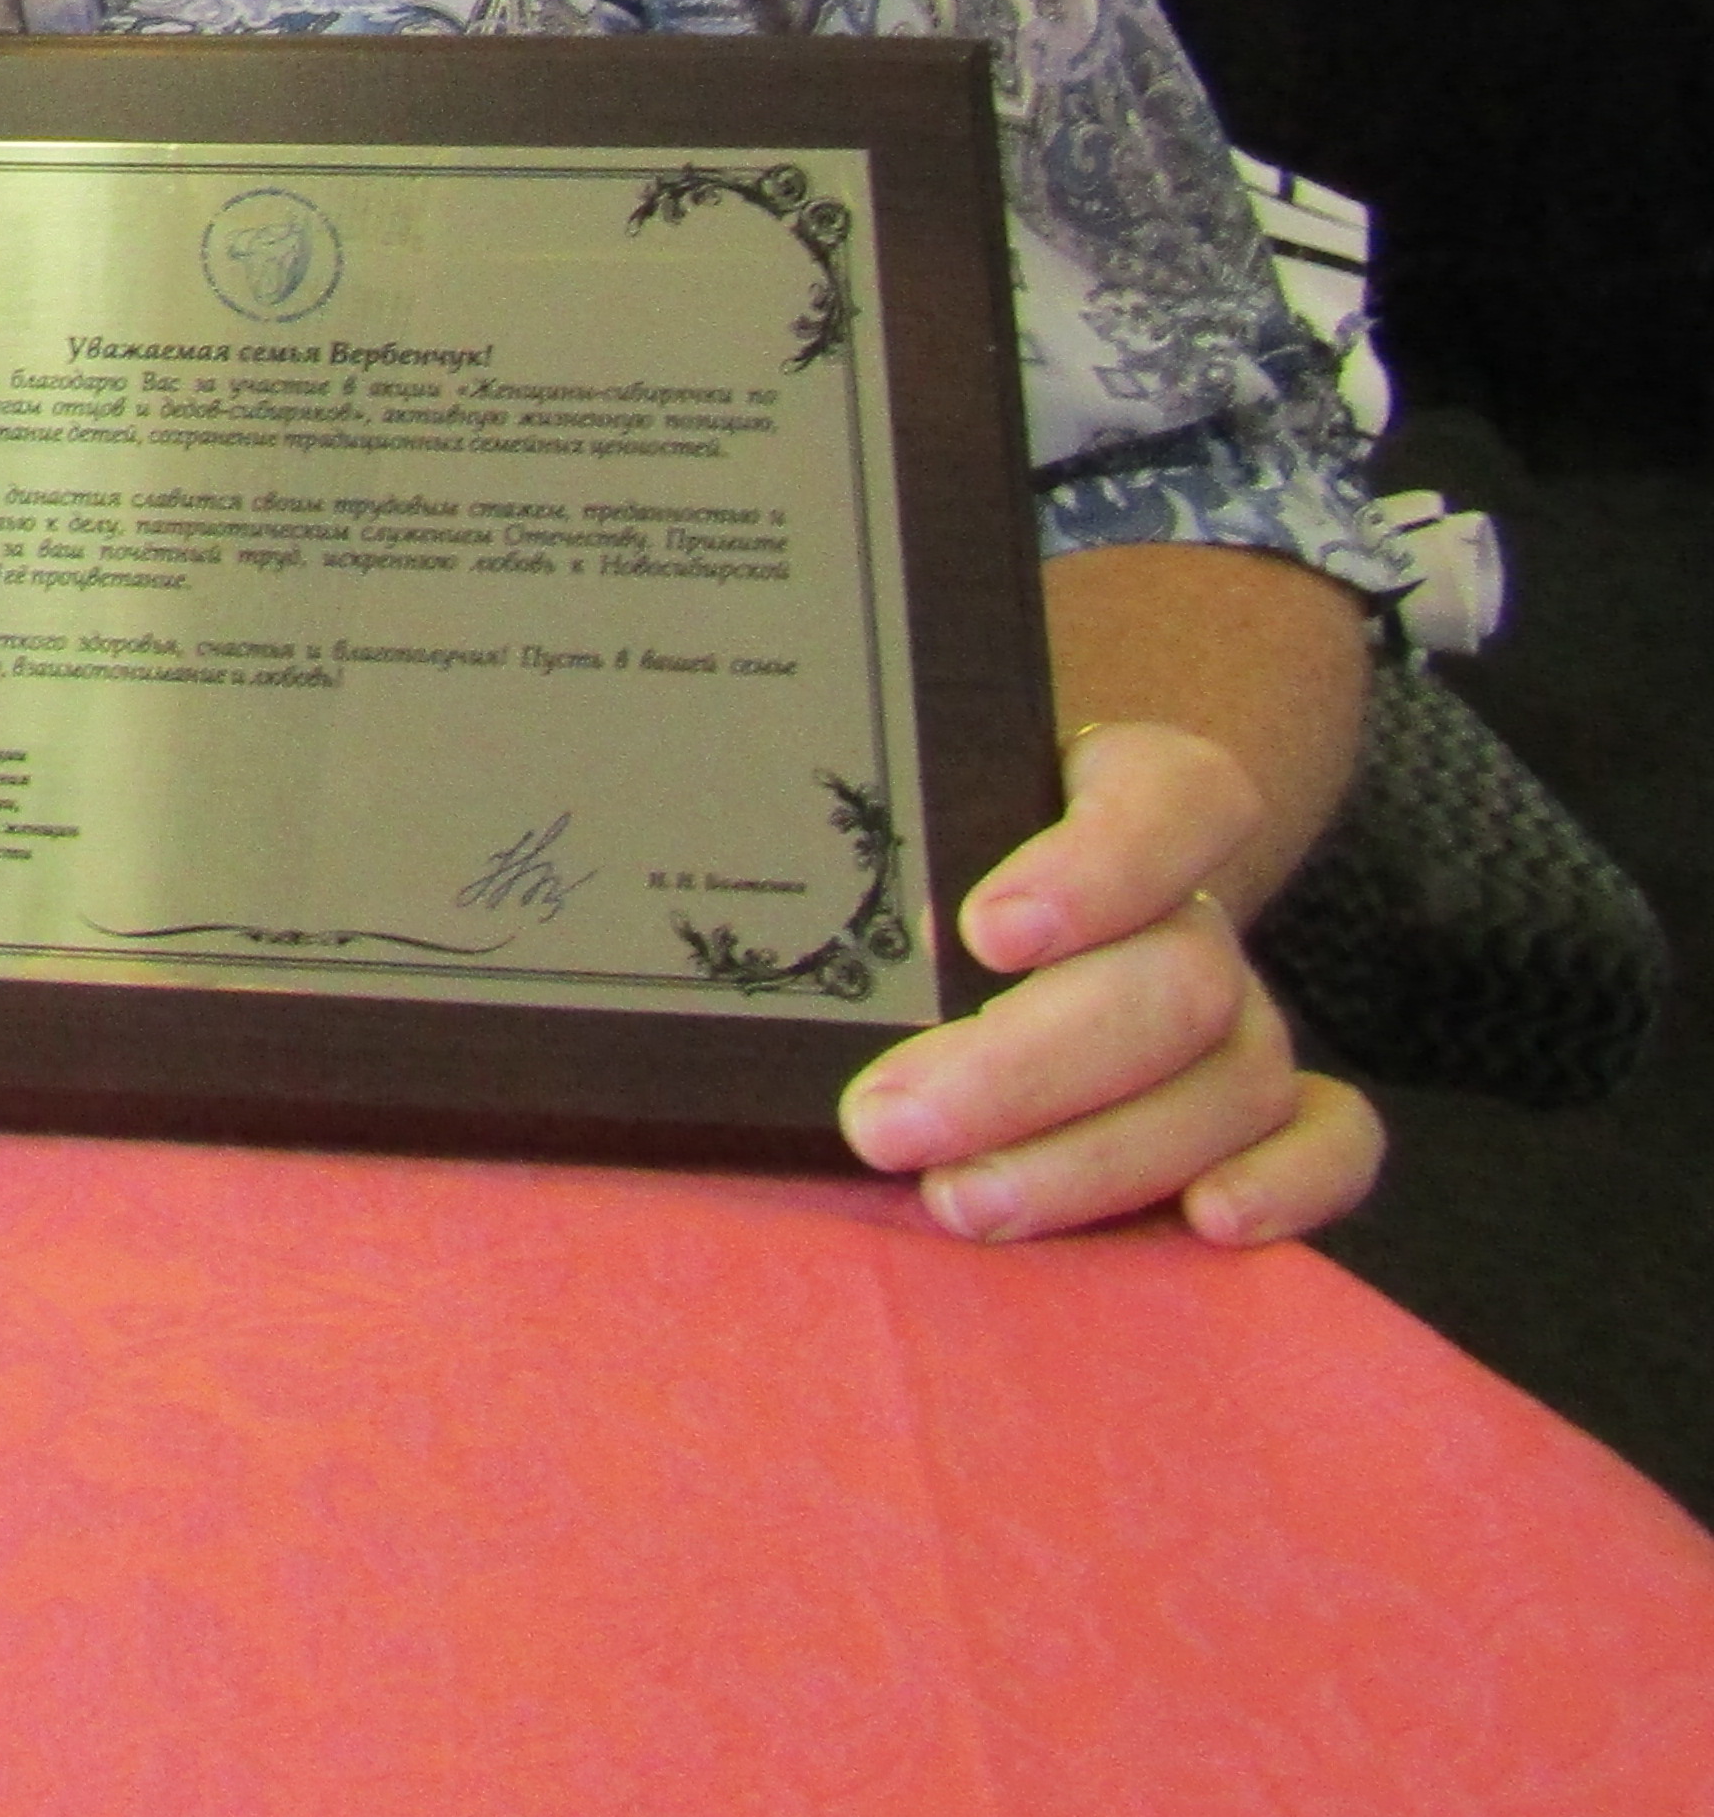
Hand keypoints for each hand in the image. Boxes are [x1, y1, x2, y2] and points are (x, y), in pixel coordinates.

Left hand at [834, 719, 1380, 1244]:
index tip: (982, 934)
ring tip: (957, 1202)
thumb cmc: (911, 875)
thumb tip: (690, 853)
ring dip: (1094, 1156)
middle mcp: (1191, 906)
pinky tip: (1205, 1224)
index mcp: (1120, 794)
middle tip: (885, 1121)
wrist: (980, 927)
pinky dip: (1290, 1185)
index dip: (1097, 868)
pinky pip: (1328, 1139)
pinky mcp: (1274, 1105)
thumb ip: (846, 848)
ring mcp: (1242, 1011)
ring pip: (1228, 1077)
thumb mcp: (886, 836)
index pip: (1168, 797)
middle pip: (1172, 976)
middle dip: (1026, 1066)